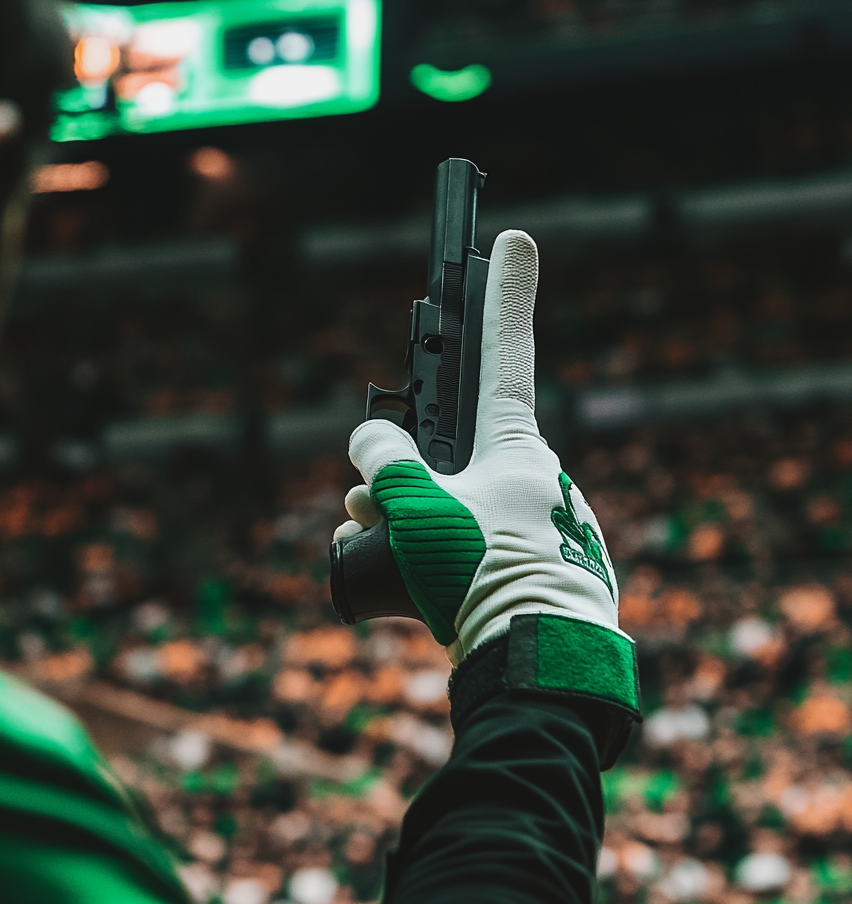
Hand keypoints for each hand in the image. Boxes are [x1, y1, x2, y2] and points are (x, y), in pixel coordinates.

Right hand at [334, 230, 638, 717]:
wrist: (537, 663)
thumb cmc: (484, 574)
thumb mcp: (417, 509)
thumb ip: (384, 461)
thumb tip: (372, 443)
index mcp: (516, 446)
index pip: (505, 354)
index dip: (504, 293)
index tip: (514, 239)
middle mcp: (531, 475)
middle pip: (451, 451)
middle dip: (398, 476)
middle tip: (367, 508)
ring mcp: (537, 522)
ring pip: (454, 502)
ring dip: (406, 522)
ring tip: (379, 555)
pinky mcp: (533, 566)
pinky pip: (472, 545)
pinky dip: (436, 557)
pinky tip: (413, 586)